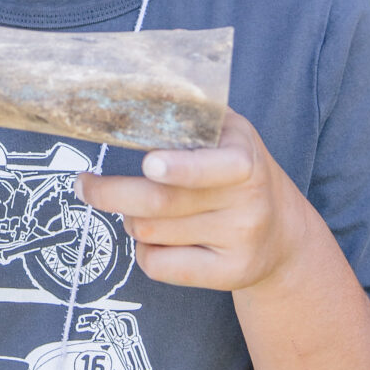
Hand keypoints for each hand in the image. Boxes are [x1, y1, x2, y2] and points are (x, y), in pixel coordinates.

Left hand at [74, 108, 311, 292]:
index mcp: (244, 159)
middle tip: (83, 184)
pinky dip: (144, 252)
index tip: (150, 165)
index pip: (211, 167)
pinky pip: (160, 266)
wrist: (285, 233)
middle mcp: (248, 202)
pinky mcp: (229, 274)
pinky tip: (157, 240)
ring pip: (152, 233)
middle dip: (109, 193)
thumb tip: (128, 95)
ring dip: (130, 220)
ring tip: (140, 210)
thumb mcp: (227, 136)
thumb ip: (189, 118)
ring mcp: (240, 241)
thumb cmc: (237, 173)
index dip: (181, 167)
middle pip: (160, 203)